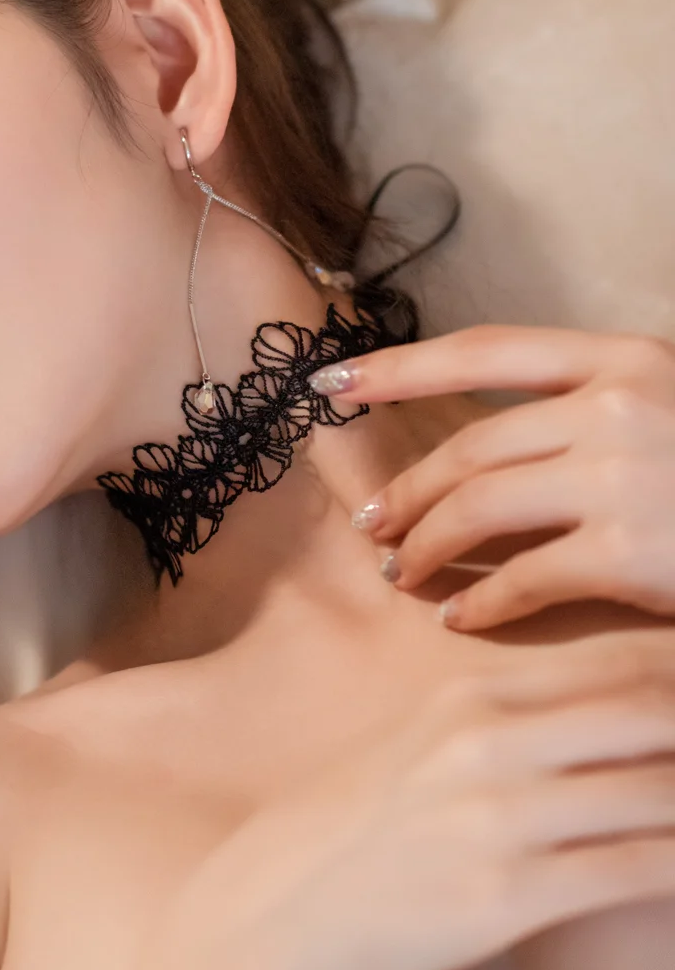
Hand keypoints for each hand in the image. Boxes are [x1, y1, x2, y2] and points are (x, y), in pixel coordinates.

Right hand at [181, 630, 674, 969]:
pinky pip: (634, 869)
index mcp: (470, 694)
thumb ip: (500, 722)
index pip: (619, 659)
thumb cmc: (351, 829)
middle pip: (654, 708)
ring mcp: (501, 818)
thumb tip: (595, 718)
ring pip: (658, 788)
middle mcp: (491, 742)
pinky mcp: (507, 896)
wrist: (273, 911)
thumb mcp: (417, 746)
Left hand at [310, 325, 674, 631]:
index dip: (398, 367)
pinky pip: (520, 580)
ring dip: (424, 545)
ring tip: (400, 573)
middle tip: (373, 525)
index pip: (484, 351)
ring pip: (477, 510)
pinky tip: (458, 618)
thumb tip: (492, 449)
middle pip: (469, 447)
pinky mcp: (629, 553)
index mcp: (626, 358)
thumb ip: (592, 412)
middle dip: (407, 490)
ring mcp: (623, 476)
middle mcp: (618, 404)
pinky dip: (479, 602)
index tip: (330, 383)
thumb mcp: (669, 412)